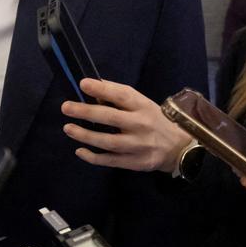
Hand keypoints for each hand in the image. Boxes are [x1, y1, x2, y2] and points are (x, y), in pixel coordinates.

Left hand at [60, 78, 191, 171]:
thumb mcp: (143, 105)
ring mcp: (139, 146)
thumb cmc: (154, 121)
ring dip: (86, 136)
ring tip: (68, 128)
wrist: (179, 147)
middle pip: (111, 118)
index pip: (122, 95)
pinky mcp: (136, 163)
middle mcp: (141, 125)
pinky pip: (111, 161)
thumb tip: (93, 89)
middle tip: (66, 107)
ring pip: (109, 142)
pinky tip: (80, 151)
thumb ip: (121, 98)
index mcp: (143, 106)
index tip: (83, 84)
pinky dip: (94, 157)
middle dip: (86, 112)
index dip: (102, 89)